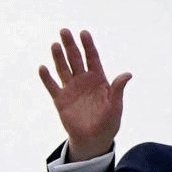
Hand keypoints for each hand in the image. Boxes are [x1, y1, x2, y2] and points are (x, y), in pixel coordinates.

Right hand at [39, 29, 131, 161]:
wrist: (94, 140)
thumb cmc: (109, 123)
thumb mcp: (115, 106)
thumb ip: (118, 89)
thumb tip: (128, 74)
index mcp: (98, 79)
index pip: (92, 58)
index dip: (88, 45)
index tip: (84, 33)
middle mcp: (83, 81)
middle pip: (76, 59)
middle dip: (70, 45)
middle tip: (64, 31)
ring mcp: (71, 89)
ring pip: (63, 69)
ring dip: (58, 57)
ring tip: (55, 45)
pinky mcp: (60, 100)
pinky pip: (52, 86)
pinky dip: (47, 78)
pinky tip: (43, 68)